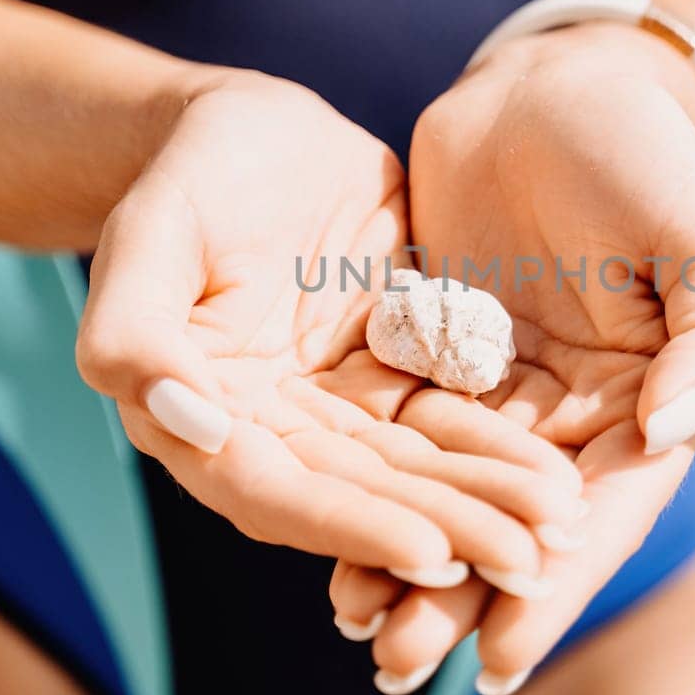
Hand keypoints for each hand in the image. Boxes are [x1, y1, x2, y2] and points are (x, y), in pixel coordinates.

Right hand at [75, 73, 583, 581]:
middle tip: (529, 563)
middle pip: (364, 497)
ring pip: (417, 466)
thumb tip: (182, 422)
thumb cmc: (186, 175)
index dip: (352, 527)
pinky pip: (451, 414)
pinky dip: (500, 443)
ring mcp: (340, 405)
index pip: (278, 493)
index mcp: (202, 421)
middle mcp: (275, 432)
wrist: (254, 130)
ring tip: (560, 521)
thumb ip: (133, 329)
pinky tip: (559, 468)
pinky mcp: (395, 370)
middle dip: (447, 531)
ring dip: (487, 498)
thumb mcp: (148, 233)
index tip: (431, 555)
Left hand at [330, 25, 694, 693]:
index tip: (502, 654)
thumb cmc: (647, 154)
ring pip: (449, 488)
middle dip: (461, 594)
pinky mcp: (437, 352)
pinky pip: (398, 427)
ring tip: (351, 617)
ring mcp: (502, 388)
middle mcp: (574, 415)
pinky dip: (367, 475)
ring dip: (405, 553)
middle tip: (396, 661)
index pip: (602, 512)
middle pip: (513, 522)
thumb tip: (676, 427)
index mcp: (648, 405)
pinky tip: (315, 519)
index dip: (555, 585)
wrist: (558, 87)